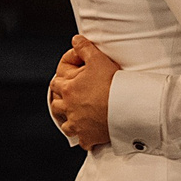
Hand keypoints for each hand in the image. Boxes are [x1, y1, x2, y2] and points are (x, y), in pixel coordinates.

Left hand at [50, 35, 117, 149]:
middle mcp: (68, 108)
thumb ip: (84, 47)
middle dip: (62, 102)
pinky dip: (84, 138)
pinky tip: (89, 135)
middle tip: (72, 99)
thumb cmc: (111, 83)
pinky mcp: (88, 137)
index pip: (55, 84)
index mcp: (68, 90)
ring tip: (78, 117)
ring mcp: (77, 124)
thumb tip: (75, 39)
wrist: (125, 106)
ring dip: (70, 121)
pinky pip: (82, 141)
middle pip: (56, 106)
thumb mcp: (97, 59)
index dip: (61, 81)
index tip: (68, 81)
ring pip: (66, 125)